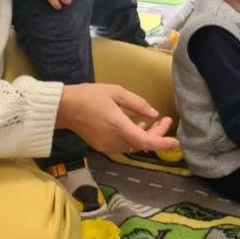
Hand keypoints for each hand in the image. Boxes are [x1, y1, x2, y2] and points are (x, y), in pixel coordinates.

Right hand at [57, 83, 178, 153]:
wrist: (64, 108)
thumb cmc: (89, 96)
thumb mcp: (116, 92)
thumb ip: (137, 104)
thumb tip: (155, 114)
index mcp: (118, 126)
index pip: (145, 141)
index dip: (162, 143)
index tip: (176, 143)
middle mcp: (113, 140)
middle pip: (142, 144)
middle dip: (157, 135)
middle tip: (166, 121)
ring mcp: (107, 145)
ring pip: (133, 145)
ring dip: (146, 136)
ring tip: (154, 122)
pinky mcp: (101, 146)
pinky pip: (124, 145)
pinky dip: (134, 137)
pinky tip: (137, 125)